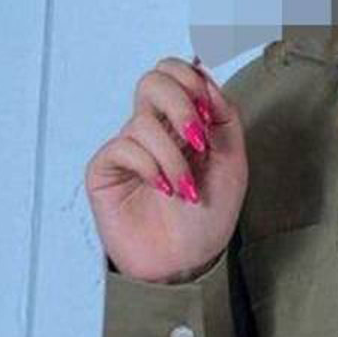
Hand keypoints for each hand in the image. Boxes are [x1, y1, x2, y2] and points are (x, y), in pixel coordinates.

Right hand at [84, 57, 247, 282]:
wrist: (186, 264)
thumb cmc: (207, 219)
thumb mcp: (232, 165)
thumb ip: (225, 118)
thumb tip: (205, 77)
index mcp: (183, 123)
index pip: (176, 72)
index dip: (193, 79)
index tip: (211, 113)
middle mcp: (153, 130)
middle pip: (154, 79)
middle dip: (182, 105)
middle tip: (198, 139)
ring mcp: (128, 148)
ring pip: (144, 121)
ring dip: (174, 159)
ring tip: (186, 190)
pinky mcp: (105, 169)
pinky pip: (124, 148)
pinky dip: (151, 168)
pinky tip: (163, 191)